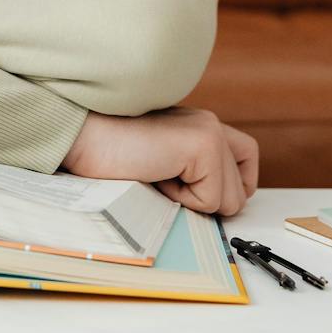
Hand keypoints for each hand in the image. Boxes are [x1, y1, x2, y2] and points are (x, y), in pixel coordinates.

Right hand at [60, 108, 258, 216]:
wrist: (85, 138)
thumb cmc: (112, 156)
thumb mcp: (162, 164)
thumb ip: (191, 172)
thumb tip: (219, 207)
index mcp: (202, 127)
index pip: (246, 163)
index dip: (226, 189)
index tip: (190, 191)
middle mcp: (212, 124)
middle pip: (241, 191)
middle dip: (206, 201)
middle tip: (166, 180)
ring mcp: (211, 132)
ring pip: (231, 200)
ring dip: (192, 200)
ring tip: (160, 174)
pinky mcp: (204, 145)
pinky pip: (211, 199)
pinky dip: (182, 199)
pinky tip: (157, 173)